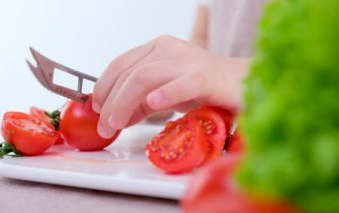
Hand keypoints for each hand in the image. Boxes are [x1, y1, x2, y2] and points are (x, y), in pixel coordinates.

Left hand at [92, 35, 248, 137]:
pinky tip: (154, 103)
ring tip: (116, 124)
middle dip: (110, 102)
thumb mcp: (164, 95)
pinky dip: (166, 94)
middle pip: (128, 74)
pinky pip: (183, 84)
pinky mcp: (207, 77)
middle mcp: (169, 49)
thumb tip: (115, 117)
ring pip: (145, 77)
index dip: (103, 87)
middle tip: (105, 127)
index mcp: (157, 49)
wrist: (242, 85)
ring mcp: (187, 61)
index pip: (120, 64)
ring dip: (124, 103)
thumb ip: (140, 103)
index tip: (96, 109)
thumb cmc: (205, 89)